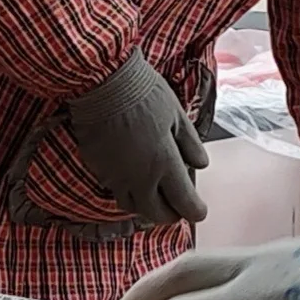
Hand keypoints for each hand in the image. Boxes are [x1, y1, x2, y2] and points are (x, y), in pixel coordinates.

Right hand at [62, 52, 210, 224]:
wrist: (102, 84)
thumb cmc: (144, 94)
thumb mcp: (177, 114)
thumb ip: (190, 144)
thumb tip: (201, 164)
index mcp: (164, 163)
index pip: (184, 202)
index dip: (195, 211)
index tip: (199, 211)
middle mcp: (139, 178)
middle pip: (156, 214)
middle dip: (170, 215)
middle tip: (177, 208)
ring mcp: (116, 177)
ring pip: (132, 207)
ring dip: (147, 207)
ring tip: (155, 196)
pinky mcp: (99, 170)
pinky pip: (115, 191)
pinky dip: (128, 192)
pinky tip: (133, 180)